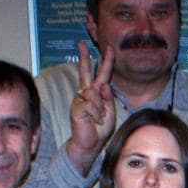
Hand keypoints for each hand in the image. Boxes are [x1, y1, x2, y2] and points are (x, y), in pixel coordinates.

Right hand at [66, 40, 116, 173]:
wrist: (90, 144)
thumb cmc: (99, 130)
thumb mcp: (110, 113)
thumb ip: (108, 99)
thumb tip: (104, 85)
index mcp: (97, 94)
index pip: (102, 75)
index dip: (106, 62)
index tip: (109, 49)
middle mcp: (87, 93)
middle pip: (87, 72)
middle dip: (85, 57)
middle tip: (82, 43)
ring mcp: (81, 99)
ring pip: (95, 95)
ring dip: (100, 110)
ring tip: (97, 120)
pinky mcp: (77, 106)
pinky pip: (92, 105)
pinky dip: (96, 114)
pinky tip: (93, 121)